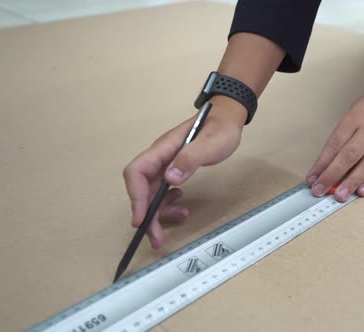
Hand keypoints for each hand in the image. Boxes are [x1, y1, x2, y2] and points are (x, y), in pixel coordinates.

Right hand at [122, 96, 246, 248]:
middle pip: (142, 188)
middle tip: (156, 238)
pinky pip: (163, 190)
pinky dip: (169, 203)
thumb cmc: (220, 127)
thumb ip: (190, 159)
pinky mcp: (174, 169)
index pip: (137, 172)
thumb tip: (170, 179)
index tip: (140, 219)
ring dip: (160, 211)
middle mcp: (160, 158)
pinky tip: (181, 207)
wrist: (228, 118)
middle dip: (147, 214)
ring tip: (179, 219)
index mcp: (163, 149)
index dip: (135, 197)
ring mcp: (166, 164)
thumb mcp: (210, 144)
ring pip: (152, 193)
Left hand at [306, 86, 363, 200]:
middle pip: (348, 155)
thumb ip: (344, 134)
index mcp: (355, 118)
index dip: (322, 162)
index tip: (312, 178)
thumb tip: (330, 162)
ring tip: (340, 195)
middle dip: (332, 175)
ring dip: (352, 182)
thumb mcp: (355, 111)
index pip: (335, 143)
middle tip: (319, 190)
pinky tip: (362, 191)